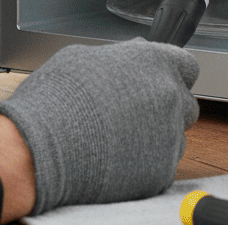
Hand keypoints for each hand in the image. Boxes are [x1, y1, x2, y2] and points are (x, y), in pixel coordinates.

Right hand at [0, 38, 199, 213]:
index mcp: (153, 62)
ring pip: (176, 135)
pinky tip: (118, 157)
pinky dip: (146, 162)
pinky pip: (163, 164)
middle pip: (185, 102)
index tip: (159, 80)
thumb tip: (128, 55)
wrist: (41, 149)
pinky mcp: (160, 171)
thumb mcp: (82, 57)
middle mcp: (168, 96)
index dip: (172, 73)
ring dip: (157, 136)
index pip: (186, 65)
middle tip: (136, 111)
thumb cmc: (56, 101)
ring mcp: (168, 136)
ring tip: (121, 137)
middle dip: (166, 106)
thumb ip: (118, 56)